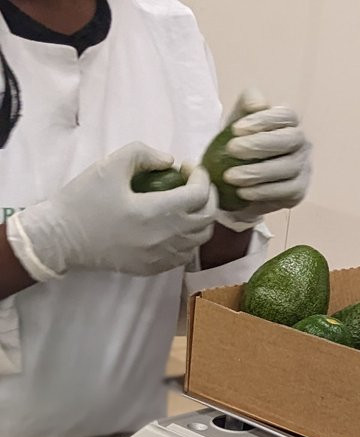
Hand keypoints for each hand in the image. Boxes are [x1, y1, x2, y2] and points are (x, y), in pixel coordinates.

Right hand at [7, 142, 215, 278]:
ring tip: (187, 202)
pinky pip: (186, 253)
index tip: (188, 166)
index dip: (201, 177)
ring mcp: (163, 256)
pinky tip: (176, 224)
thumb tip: (169, 161)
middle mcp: (167, 238)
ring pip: (200, 238)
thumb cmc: (83, 201)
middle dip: (208, 195)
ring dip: (201, 216)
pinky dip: (190, 236)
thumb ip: (142, 154)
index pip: (199, 195)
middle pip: (208, 217)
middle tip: (194, 181)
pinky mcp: (155, 268)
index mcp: (158, 212)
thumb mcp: (108, 166)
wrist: (60, 239)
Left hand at [215, 89, 311, 230]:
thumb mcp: (237, 121)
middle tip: (231, 149)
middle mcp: (301, 143)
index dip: (264, 120)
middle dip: (260, 144)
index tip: (236, 129)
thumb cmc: (237, 145)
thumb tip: (257, 104)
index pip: (286, 115)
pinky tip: (243, 192)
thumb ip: (246, 105)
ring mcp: (303, 167)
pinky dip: (264, 191)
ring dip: (258, 172)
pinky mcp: (299, 191)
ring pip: (289, 167)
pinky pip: (287, 191)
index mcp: (288, 122)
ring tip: (230, 176)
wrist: (235, 181)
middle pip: (291, 139)